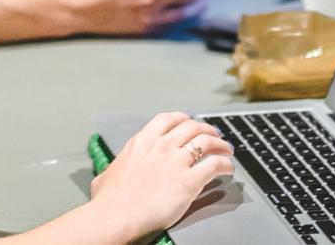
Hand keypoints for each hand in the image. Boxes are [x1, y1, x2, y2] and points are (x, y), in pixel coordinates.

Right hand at [67, 0, 192, 34]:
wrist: (78, 8)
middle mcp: (151, 6)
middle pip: (189, 4)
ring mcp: (148, 22)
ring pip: (182, 18)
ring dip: (196, 9)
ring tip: (203, 0)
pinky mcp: (142, 32)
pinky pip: (169, 27)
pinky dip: (181, 20)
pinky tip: (184, 13)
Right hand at [89, 112, 234, 241]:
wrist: (115, 216)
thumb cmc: (109, 202)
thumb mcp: (106, 175)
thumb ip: (113, 170)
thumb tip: (106, 176)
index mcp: (142, 141)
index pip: (169, 119)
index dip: (184, 119)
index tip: (191, 123)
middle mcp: (161, 146)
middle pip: (193, 127)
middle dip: (207, 129)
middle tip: (215, 136)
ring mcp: (176, 161)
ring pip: (207, 141)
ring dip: (220, 144)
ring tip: (227, 150)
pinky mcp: (189, 180)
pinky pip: (214, 165)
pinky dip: (225, 164)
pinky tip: (228, 169)